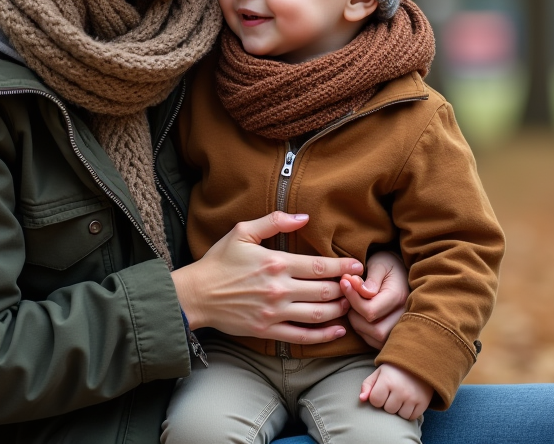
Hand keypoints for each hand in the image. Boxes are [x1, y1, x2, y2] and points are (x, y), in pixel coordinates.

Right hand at [171, 212, 361, 344]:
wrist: (196, 294)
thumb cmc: (219, 261)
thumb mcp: (243, 232)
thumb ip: (275, 221)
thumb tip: (304, 217)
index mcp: (276, 262)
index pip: (319, 266)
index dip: (342, 267)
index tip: (357, 265)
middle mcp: (279, 289)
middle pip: (324, 291)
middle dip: (346, 288)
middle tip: (358, 285)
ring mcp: (274, 312)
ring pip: (318, 314)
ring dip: (339, 310)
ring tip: (349, 304)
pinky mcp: (267, 331)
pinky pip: (302, 336)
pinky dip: (324, 335)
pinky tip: (338, 330)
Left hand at [340, 249, 406, 349]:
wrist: (400, 269)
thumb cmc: (387, 264)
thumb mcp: (379, 264)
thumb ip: (371, 278)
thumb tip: (364, 292)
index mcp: (399, 297)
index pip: (371, 311)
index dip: (352, 299)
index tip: (344, 282)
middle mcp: (403, 315)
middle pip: (376, 330)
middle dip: (356, 316)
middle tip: (349, 299)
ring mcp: (401, 326)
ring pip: (375, 338)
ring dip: (358, 324)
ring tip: (354, 305)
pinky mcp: (395, 333)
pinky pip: (376, 341)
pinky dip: (364, 330)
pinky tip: (360, 315)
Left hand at [359, 363, 432, 420]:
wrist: (418, 362)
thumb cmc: (394, 370)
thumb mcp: (378, 373)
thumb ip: (367, 385)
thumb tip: (361, 399)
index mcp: (387, 381)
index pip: (375, 401)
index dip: (377, 398)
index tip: (382, 391)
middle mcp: (401, 390)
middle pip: (388, 409)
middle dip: (388, 403)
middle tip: (393, 393)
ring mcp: (413, 397)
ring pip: (400, 415)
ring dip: (399, 409)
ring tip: (401, 397)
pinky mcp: (423, 402)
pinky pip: (411, 417)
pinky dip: (409, 412)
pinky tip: (409, 402)